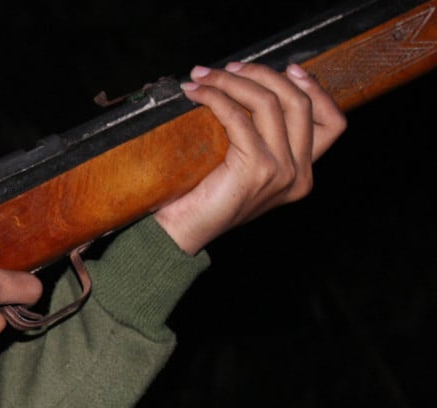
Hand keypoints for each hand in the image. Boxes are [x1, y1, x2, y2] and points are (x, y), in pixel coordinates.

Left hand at [155, 62, 346, 254]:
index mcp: (303, 174)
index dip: (315, 89)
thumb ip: (265, 138)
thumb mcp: (247, 167)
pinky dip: (215, 97)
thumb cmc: (206, 198)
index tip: (289, 69)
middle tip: (230, 68)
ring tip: (205, 76)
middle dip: (264, 75)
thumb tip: (258, 86)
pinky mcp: (256, 168)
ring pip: (269, 103)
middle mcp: (299, 175)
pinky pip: (238, 117)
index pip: (333, 123)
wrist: (182, 232)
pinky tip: (197, 92)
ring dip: (233, 81)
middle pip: (300, 103)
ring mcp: (281, 173)